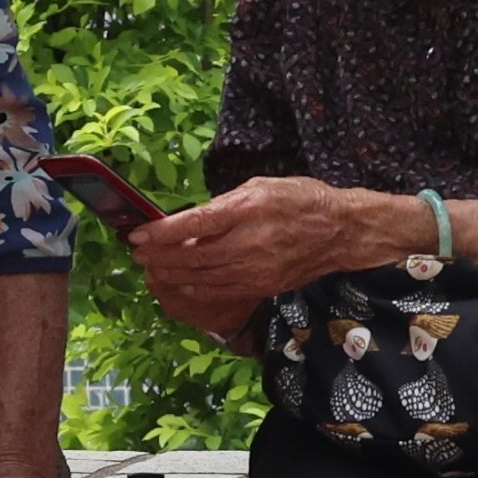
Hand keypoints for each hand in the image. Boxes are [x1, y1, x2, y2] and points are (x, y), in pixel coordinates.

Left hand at [129, 176, 381, 338]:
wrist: (340, 232)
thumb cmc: (300, 199)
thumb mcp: (260, 186)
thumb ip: (224, 205)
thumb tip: (190, 222)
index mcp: (248, 209)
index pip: (195, 223)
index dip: (161, 232)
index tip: (137, 234)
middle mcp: (249, 243)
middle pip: (192, 256)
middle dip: (158, 256)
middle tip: (136, 253)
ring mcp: (256, 270)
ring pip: (201, 278)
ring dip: (171, 274)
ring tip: (151, 268)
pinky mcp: (261, 286)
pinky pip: (219, 291)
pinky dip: (194, 288)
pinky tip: (180, 282)